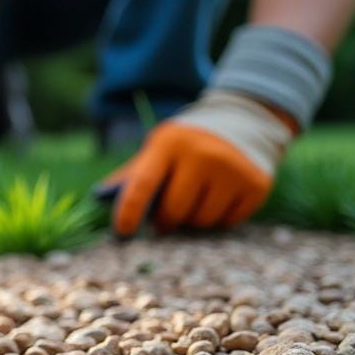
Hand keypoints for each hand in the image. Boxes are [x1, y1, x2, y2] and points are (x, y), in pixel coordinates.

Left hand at [98, 90, 296, 235]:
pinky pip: (227, 223)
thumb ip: (131, 176)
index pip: (143, 183)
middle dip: (165, 222)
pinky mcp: (256, 184)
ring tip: (196, 200)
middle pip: (174, 212)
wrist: (243, 121)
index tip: (122, 233)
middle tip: (165, 219)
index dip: (129, 211)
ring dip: (193, 222)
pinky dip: (219, 219)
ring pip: (201, 222)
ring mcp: (233, 169)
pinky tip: (220, 197)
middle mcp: (202, 154)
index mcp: (169, 143)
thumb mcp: (158, 149)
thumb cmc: (186, 146)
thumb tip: (99, 200)